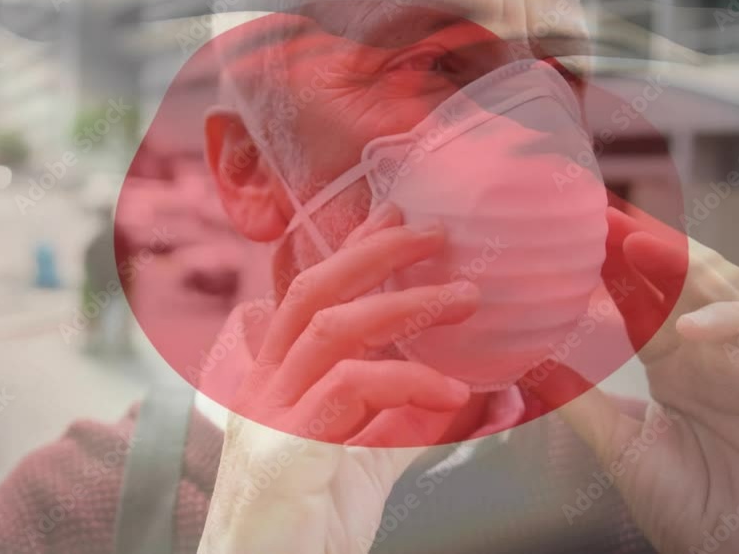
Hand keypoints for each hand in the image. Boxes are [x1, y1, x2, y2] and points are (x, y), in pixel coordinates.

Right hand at [198, 204, 477, 553]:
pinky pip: (351, 390)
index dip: (353, 252)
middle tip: (431, 231)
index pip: (310, 296)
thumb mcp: (367, 460)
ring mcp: (267, 416)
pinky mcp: (284, 449)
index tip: (398, 216)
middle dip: (373, 253)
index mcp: (275, 382)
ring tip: (464, 297)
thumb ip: (406, 421)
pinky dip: (408, 379)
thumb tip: (475, 389)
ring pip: (332, 330)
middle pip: (312, 293)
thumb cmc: (309, 527)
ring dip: (404, 304)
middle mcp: (263, 388)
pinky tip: (454, 388)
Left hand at [533, 208, 738, 553]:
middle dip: (636, 249)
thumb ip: (579, 402)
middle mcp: (702, 352)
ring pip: (715, 292)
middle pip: (671, 284)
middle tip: (596, 216)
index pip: (634, 301)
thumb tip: (524, 364)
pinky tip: (692, 328)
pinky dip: (730, 320)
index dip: (605, 270)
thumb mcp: (619, 445)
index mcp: (665, 363)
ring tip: (636, 243)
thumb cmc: (683, 503)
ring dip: (679, 266)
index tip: (565, 239)